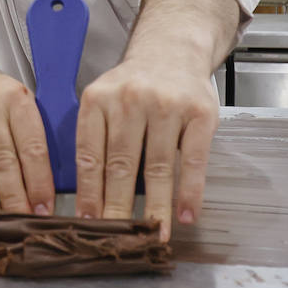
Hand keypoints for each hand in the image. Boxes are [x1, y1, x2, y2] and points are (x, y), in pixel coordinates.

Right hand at [0, 62, 54, 214]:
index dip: (39, 184)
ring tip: (1, 227)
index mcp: (14, 98)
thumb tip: (43, 191)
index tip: (45, 210)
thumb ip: (31, 137)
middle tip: (25, 224)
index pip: (31, 148)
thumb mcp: (19, 102)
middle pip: (3, 164)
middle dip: (17, 201)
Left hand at [73, 55, 217, 241]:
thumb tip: (88, 195)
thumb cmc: (135, 84)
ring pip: (158, 166)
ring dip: (156, 207)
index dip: (88, 192)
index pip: (90, 153)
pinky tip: (186, 214)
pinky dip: (190, 192)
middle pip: (121, 164)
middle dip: (117, 207)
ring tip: (154, 234)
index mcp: (98, 99)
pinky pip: (194, 160)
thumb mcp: (104, 99)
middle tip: (118, 238)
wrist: (172, 50)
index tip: (88, 221)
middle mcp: (130, 99)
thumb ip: (96, 137)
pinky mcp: (199, 112)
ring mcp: (167, 105)